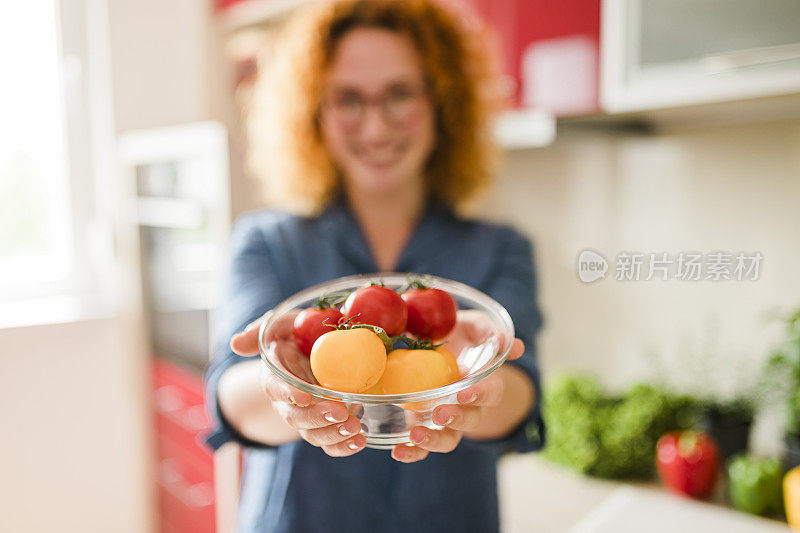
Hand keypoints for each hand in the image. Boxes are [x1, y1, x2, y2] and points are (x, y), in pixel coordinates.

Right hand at [231, 312, 366, 455]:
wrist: (321, 348)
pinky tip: (359, 441)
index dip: (286, 393)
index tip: (303, 396)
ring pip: (312, 434)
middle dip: (316, 417)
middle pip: (294, 417)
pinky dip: (344, 447)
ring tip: (355, 427)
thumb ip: (261, 329)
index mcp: (275, 375)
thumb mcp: (284, 323)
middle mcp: (288, 401)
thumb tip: (236, 344)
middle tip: (340, 411)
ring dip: (332, 434)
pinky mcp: (326, 425)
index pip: (273, 387)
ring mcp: (307, 415)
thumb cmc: (301, 333)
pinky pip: (330, 443)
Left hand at [391, 310, 525, 462]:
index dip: (479, 394)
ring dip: (434, 441)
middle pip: (470, 420)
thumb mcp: (472, 325)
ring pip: (447, 439)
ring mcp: (445, 419)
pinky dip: (411, 452)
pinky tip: (397, 452)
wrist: (433, 345)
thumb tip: (507, 341)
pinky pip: (420, 446)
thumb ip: (488, 331)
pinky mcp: (422, 425)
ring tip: (416, 435)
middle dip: (456, 418)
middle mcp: (468, 407)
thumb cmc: (458, 334)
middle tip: (440, 413)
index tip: (464, 392)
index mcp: (484, 383)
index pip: (490, 392)